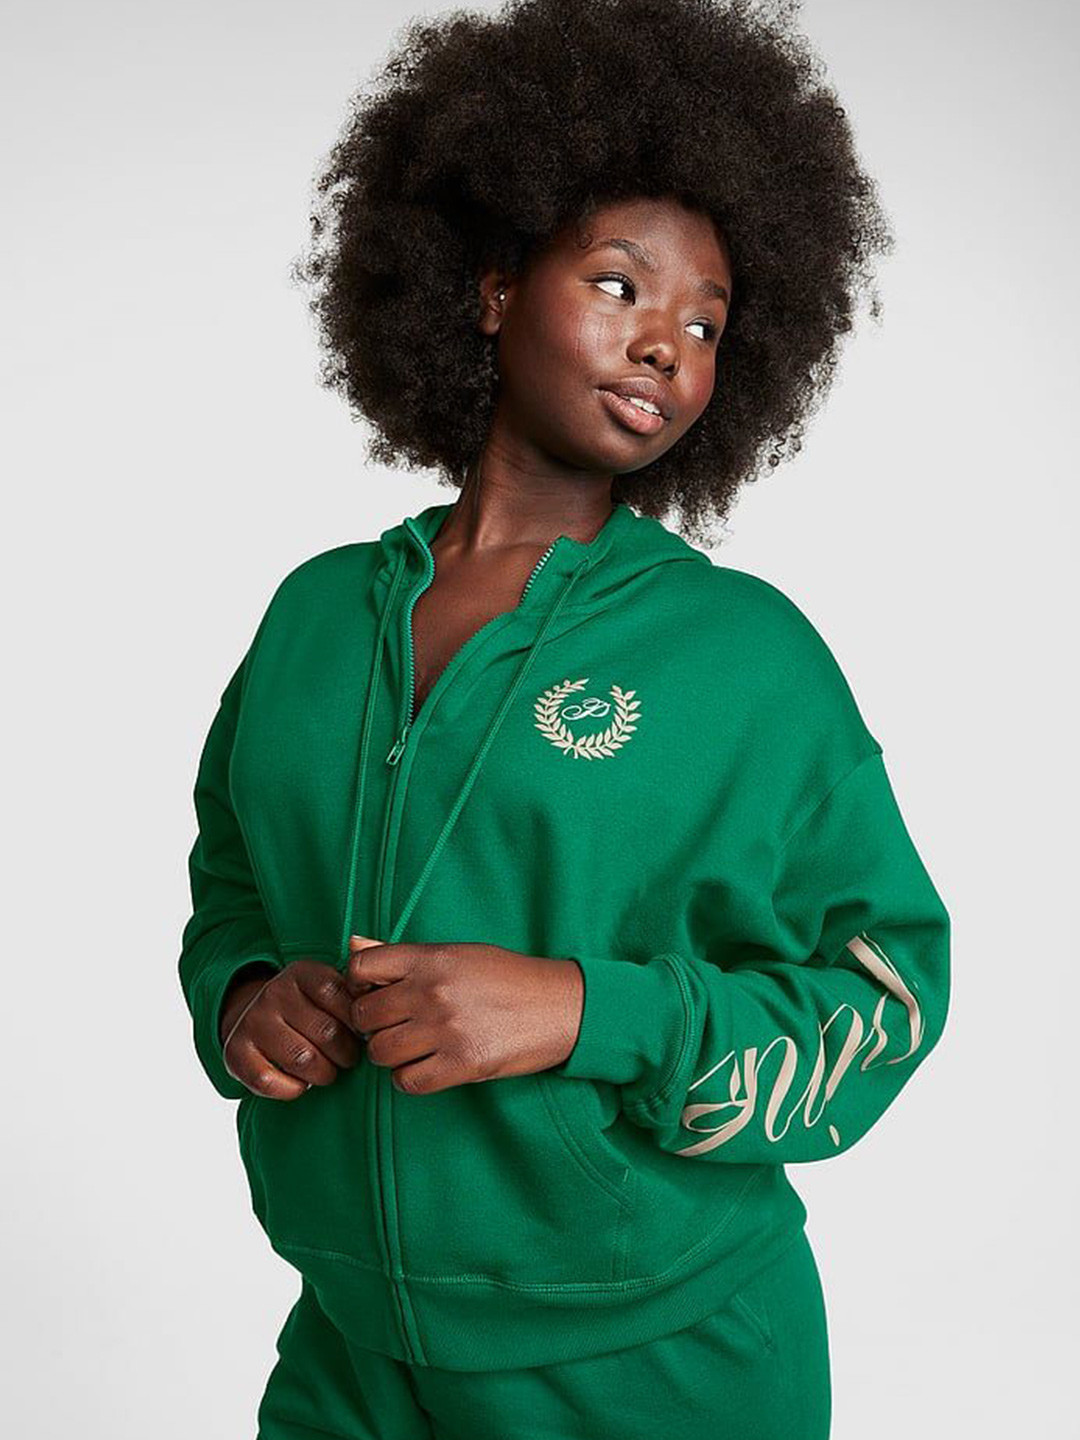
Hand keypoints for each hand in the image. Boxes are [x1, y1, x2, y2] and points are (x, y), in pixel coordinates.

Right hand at [221, 959, 362, 1099]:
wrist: (255, 1018)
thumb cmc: (309, 1009)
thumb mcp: (331, 988)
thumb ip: (360, 987)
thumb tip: (386, 996)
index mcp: (303, 972)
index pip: (341, 996)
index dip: (358, 1023)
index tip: (362, 1034)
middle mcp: (274, 991)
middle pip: (327, 1033)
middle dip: (346, 1054)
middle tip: (348, 1059)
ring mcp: (253, 1020)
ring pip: (303, 1059)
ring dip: (323, 1074)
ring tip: (327, 1071)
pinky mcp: (235, 1052)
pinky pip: (270, 1081)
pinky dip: (292, 1089)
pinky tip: (299, 1082)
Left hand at [346, 935, 583, 1095]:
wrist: (561, 1005)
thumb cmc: (508, 977)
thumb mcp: (457, 953)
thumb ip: (403, 956)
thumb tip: (351, 945)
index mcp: (431, 958)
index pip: (360, 967)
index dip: (359, 984)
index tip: (374, 993)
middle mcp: (433, 991)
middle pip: (365, 1015)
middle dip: (374, 1024)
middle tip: (396, 1026)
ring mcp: (446, 1029)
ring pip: (380, 1052)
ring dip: (390, 1054)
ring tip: (414, 1047)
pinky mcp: (461, 1064)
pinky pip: (407, 1082)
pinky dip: (410, 1079)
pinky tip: (426, 1067)